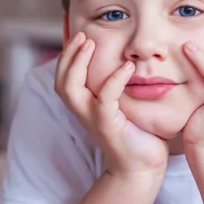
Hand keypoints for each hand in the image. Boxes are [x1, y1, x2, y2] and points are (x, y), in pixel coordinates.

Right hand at [55, 32, 168, 176]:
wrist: (142, 167)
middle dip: (68, 55)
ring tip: (91, 44)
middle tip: (82, 35)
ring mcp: (93, 119)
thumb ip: (118, 86)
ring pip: (71, 89)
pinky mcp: (108, 126)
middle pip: (61, 81)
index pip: (64, 78)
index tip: (79, 36)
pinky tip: (127, 66)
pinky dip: (114, 80)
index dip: (67, 56)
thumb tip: (128, 58)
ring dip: (78, 63)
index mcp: (84, 106)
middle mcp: (83, 112)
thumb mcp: (123, 105)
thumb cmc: (137, 133)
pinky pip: (105, 99)